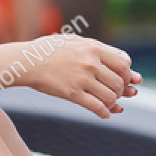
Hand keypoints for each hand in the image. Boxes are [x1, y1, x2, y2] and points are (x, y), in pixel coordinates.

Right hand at [24, 34, 140, 119]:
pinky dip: (105, 113)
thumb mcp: (75, 41)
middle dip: (122, 90)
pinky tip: (105, 114)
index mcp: (93, 48)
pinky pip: (97, 107)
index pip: (124, 63)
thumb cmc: (51, 50)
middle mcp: (90, 63)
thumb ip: (99, 49)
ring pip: (111, 96)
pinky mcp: (72, 94)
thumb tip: (127, 64)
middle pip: (119, 81)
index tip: (125, 79)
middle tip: (117, 93)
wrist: (27, 62)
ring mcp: (82, 79)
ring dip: (113, 102)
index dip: (128, 73)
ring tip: (109, 103)